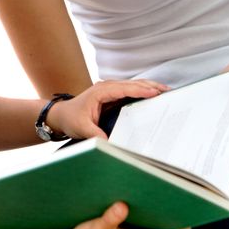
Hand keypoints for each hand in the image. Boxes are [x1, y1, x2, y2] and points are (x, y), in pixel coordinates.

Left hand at [48, 79, 169, 139]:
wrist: (62, 115)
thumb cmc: (71, 119)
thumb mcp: (83, 129)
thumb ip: (97, 136)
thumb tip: (112, 144)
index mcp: (101, 91)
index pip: (125, 89)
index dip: (140, 90)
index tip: (155, 92)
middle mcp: (107, 87)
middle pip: (133, 84)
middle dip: (150, 86)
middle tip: (167, 91)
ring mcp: (111, 89)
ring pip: (133, 85)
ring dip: (149, 87)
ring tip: (165, 91)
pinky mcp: (113, 95)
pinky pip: (131, 91)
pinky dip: (143, 91)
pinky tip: (153, 95)